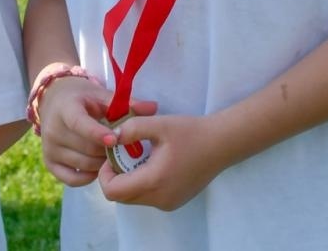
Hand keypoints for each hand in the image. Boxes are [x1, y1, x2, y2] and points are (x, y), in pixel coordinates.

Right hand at [35, 76, 155, 187]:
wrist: (55, 101)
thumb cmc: (84, 98)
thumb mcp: (102, 95)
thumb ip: (127, 103)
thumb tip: (154, 108)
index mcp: (66, 109)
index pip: (80, 124)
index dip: (97, 133)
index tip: (115, 140)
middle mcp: (53, 130)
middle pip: (86, 148)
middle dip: (108, 151)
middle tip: (125, 149)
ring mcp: (49, 149)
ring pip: (83, 165)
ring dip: (102, 164)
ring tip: (114, 156)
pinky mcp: (49, 163)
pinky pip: (72, 179)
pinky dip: (89, 177)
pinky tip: (99, 167)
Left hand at [97, 112, 231, 211]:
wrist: (222, 143)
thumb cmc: (192, 132)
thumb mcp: (160, 124)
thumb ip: (132, 128)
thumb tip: (110, 137)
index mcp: (153, 181)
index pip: (112, 192)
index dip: (105, 174)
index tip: (112, 155)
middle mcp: (159, 199)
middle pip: (121, 197)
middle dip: (116, 176)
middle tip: (126, 153)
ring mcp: (168, 203)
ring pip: (134, 198)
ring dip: (129, 180)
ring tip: (143, 156)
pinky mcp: (174, 202)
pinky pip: (148, 198)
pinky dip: (143, 184)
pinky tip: (156, 164)